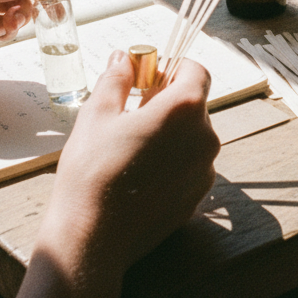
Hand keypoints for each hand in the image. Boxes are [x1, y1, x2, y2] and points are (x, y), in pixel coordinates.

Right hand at [16, 54, 219, 297]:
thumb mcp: (97, 113)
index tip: (147, 78)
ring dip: (170, 131)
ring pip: (192, 134)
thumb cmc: (92, 172)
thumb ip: (116, 79)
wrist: (92, 239)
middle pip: (194, 103)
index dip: (172, 68)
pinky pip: (190, 163)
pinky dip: (172, 159)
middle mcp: (205, 136)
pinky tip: (139, 172)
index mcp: (185, 109)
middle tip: (132, 110)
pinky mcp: (197, 196)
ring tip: (132, 145)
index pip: (196, 70)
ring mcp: (204, 169)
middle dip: (167, 100)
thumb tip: (123, 59)